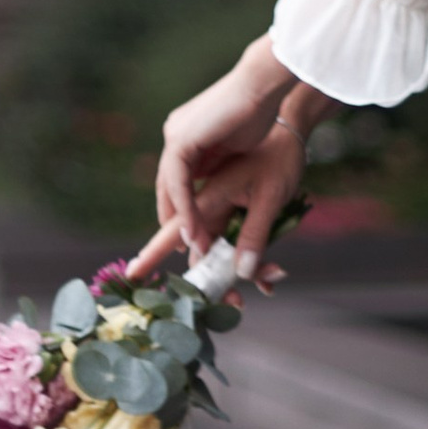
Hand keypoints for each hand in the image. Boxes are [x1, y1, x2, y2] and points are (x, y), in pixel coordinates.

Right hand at [127, 122, 307, 289]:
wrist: (294, 125)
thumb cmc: (280, 156)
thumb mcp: (271, 197)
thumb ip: (254, 234)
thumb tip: (241, 273)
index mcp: (208, 196)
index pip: (173, 230)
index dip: (152, 253)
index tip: (133, 273)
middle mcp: (208, 202)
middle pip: (199, 248)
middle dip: (213, 279)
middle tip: (235, 303)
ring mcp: (222, 204)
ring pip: (219, 247)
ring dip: (238, 270)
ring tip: (267, 283)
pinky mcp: (236, 206)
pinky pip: (234, 237)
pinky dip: (250, 255)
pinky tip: (272, 273)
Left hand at [155, 38, 290, 253]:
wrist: (265, 85)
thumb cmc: (263, 113)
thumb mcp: (238, 149)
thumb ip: (222, 165)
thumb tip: (218, 190)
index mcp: (188, 133)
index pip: (177, 178)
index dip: (183, 207)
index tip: (192, 234)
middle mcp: (176, 133)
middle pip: (168, 185)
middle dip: (176, 218)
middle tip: (186, 246)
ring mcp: (175, 135)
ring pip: (169, 186)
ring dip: (180, 218)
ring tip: (191, 243)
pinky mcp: (180, 139)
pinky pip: (176, 182)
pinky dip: (184, 208)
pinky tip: (193, 226)